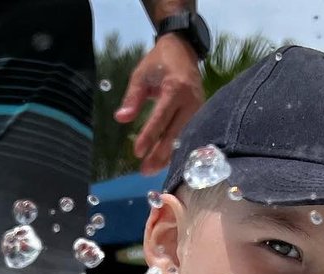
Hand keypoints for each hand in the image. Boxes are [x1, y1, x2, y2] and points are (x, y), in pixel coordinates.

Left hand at [114, 34, 203, 173]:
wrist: (183, 51)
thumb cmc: (159, 62)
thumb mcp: (141, 75)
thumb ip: (132, 97)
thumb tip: (121, 118)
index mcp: (175, 89)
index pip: (161, 118)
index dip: (149, 136)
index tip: (138, 152)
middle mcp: (190, 102)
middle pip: (175, 134)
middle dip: (159, 154)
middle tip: (145, 171)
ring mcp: (199, 110)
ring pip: (183, 139)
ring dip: (168, 157)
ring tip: (152, 170)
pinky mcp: (201, 115)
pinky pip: (188, 136)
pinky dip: (176, 150)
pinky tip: (165, 162)